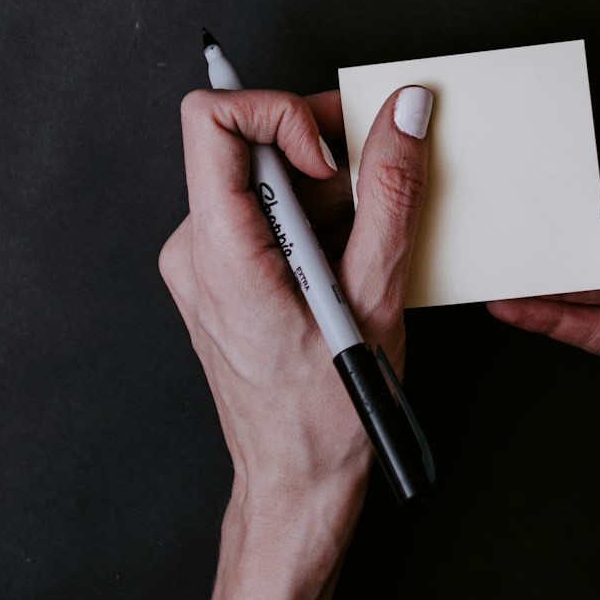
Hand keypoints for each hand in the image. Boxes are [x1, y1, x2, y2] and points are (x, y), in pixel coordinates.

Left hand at [158, 83, 432, 522]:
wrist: (295, 488)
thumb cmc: (325, 419)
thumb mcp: (377, 297)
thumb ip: (391, 194)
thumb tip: (404, 114)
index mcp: (219, 253)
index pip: (212, 119)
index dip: (281, 111)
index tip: (331, 152)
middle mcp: (195, 249)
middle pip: (249, 144)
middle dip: (324, 153)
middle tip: (376, 190)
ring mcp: (204, 263)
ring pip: (264, 177)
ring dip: (328, 193)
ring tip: (367, 250)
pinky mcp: (222, 273)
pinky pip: (266, 211)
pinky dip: (317, 219)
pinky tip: (351, 265)